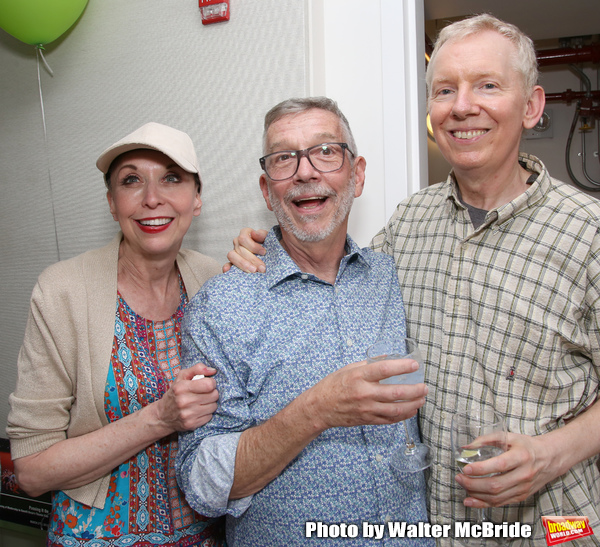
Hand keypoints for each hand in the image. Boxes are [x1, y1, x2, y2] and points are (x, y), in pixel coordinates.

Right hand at [156, 363, 218, 430]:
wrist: (163, 415)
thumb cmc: (175, 392)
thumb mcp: (182, 376)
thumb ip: (198, 368)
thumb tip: (213, 371)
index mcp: (182, 387)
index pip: (209, 384)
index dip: (212, 383)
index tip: (207, 383)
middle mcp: (184, 401)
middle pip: (214, 395)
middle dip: (212, 393)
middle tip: (205, 393)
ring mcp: (187, 414)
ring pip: (213, 406)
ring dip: (210, 403)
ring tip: (201, 401)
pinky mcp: (191, 424)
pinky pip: (209, 417)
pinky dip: (206, 413)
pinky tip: (198, 410)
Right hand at [224, 228, 267, 272]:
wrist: (268, 255)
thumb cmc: (268, 245)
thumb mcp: (268, 238)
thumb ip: (262, 234)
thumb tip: (254, 233)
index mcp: (245, 234)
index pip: (243, 238)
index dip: (253, 246)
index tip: (264, 252)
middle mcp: (237, 242)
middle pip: (240, 250)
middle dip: (252, 260)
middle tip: (262, 268)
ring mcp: (234, 252)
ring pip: (232, 256)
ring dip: (243, 264)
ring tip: (253, 271)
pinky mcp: (232, 263)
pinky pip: (227, 264)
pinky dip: (227, 267)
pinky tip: (228, 270)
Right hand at [304, 358, 427, 430]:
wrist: (320, 407)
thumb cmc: (333, 385)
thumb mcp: (349, 368)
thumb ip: (369, 364)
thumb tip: (388, 357)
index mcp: (359, 376)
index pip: (385, 370)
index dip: (402, 367)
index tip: (414, 365)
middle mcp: (364, 393)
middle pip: (395, 393)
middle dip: (414, 390)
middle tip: (425, 386)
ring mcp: (367, 409)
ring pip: (396, 409)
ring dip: (413, 404)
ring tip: (422, 398)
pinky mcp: (368, 420)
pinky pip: (389, 420)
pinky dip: (403, 416)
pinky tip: (411, 410)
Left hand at [455, 432, 555, 507]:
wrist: (550, 458)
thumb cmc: (527, 446)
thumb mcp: (509, 436)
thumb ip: (487, 439)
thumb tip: (466, 447)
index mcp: (521, 457)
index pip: (499, 465)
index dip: (481, 469)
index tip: (465, 468)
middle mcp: (524, 474)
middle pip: (495, 485)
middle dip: (473, 483)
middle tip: (459, 477)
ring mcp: (523, 488)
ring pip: (497, 497)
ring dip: (476, 494)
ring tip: (463, 485)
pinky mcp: (521, 496)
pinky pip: (501, 503)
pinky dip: (483, 503)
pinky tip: (471, 500)